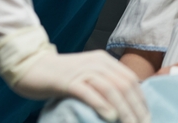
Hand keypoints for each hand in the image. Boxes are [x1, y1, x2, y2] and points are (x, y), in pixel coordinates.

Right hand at [13, 50, 149, 122]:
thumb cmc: (60, 77)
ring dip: (124, 109)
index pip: (130, 79)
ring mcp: (83, 70)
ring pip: (111, 89)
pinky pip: (89, 92)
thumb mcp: (87, 76)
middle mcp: (97, 62)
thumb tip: (122, 103)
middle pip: (124, 85)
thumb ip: (103, 84)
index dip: (141, 100)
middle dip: (136, 108)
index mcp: (104, 60)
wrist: (31, 68)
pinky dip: (102, 104)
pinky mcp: (68, 81)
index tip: (147, 117)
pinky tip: (111, 117)